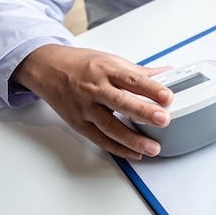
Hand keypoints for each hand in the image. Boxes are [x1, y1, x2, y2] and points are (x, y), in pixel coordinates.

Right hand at [12, 45, 173, 158]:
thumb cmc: (81, 64)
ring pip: (110, 126)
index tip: (168, 97)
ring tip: (152, 147)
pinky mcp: (78, 123)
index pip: (132, 80)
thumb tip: (166, 72)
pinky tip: (134, 153)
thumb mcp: (111, 61)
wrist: (47, 68)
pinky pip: (99, 139)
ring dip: (132, 139)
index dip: (151, 89)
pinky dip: (117, 148)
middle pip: (121, 102)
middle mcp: (95, 89)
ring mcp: (85, 108)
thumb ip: (139, 71)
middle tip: (164, 120)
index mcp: (107, 70)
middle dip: (144, 112)